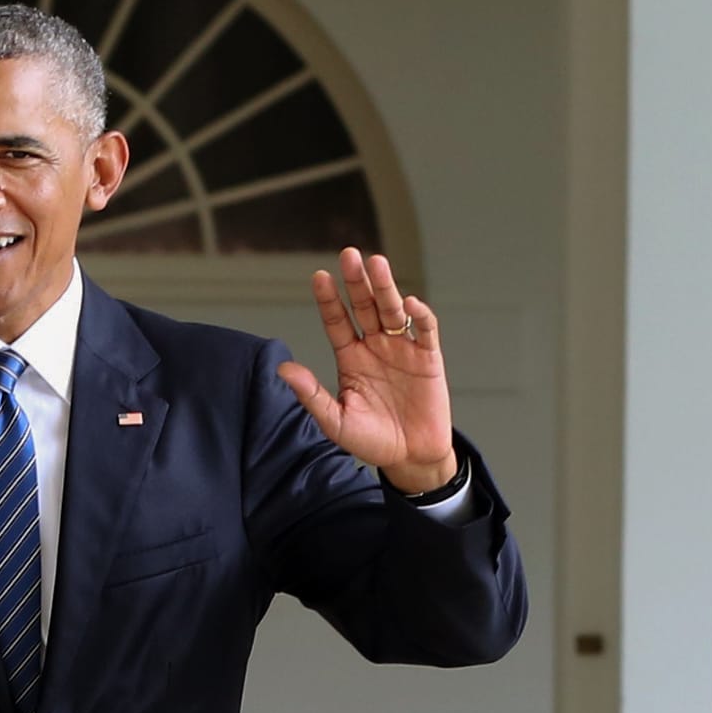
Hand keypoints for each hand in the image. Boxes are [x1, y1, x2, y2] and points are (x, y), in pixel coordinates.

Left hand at [280, 248, 458, 495]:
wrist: (410, 457)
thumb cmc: (371, 441)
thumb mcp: (336, 421)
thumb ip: (311, 395)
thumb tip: (283, 369)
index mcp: (351, 357)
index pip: (337, 321)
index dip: (329, 300)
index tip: (319, 277)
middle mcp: (375, 346)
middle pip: (364, 306)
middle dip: (357, 282)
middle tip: (349, 255)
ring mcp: (402, 349)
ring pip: (391, 310)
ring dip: (385, 287)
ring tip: (376, 263)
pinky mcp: (428, 357)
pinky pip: (424, 330)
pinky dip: (419, 315)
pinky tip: (409, 304)